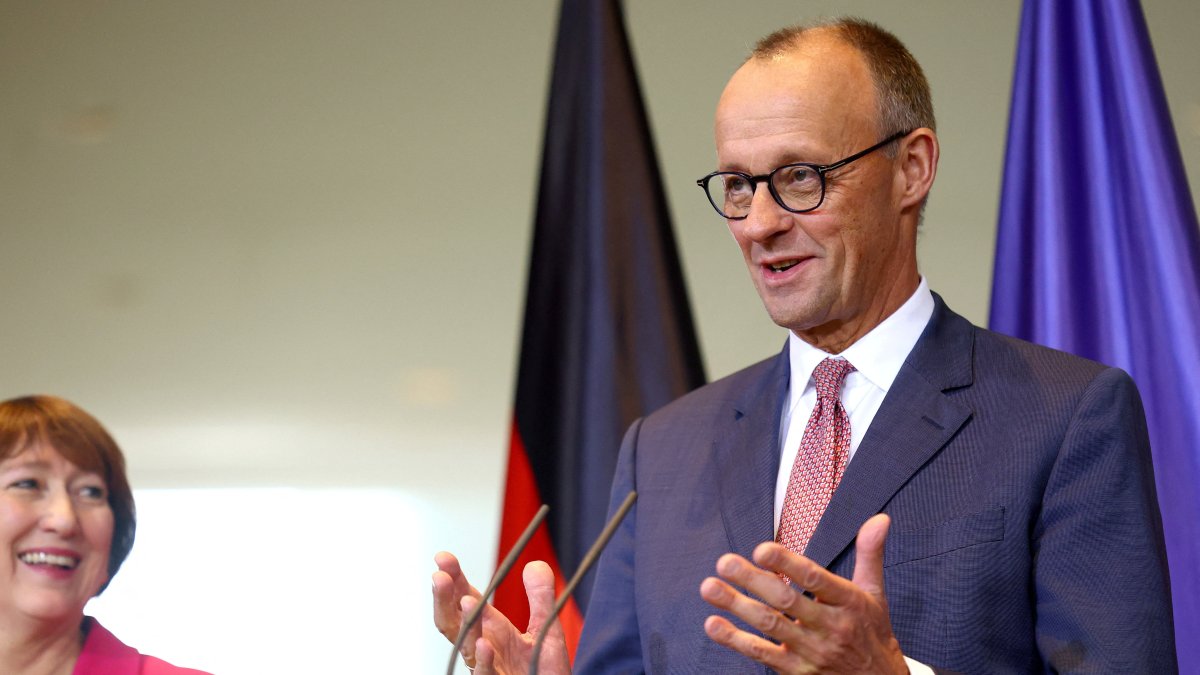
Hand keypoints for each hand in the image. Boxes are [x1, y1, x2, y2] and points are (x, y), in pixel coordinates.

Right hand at [432, 552, 570, 674]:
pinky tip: (483, 643)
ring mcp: (487, 666)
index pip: (464, 598)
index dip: (454, 578)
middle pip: (453, 621)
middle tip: (440, 576)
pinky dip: (483, 659)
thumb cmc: (544, 670)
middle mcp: (483, 645)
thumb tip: (536, 564)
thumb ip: (541, 597)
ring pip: (465, 646)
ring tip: (466, 601)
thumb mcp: (546, 628)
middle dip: (444, 598)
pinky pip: (485, 674)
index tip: (444, 558)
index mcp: (491, 628)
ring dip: (465, 624)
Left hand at [699, 514, 906, 673]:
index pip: (815, 579)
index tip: (761, 549)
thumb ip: (870, 554)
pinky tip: (714, 624)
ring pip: (770, 626)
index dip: (787, 563)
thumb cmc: (872, 632)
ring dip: (737, 606)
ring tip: (709, 587)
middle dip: (753, 580)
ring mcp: (812, 651)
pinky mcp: (796, 672)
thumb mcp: (875, 594)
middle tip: (724, 562)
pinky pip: (762, 654)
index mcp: (848, 602)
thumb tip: (879, 519)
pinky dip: (735, 640)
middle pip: (787, 601)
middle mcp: (830, 627)